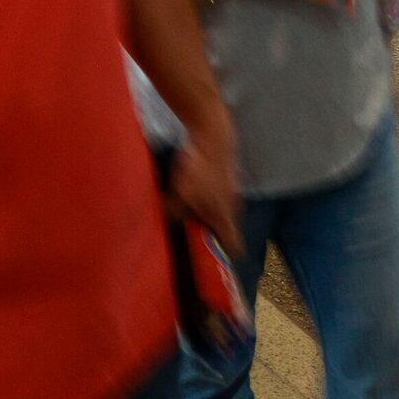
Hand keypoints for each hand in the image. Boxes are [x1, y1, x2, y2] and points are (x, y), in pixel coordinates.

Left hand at [167, 128, 239, 252]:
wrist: (212, 136)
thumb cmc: (199, 171)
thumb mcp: (180, 196)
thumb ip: (173, 213)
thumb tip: (165, 222)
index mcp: (223, 216)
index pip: (233, 243)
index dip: (229, 254)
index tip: (224, 262)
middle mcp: (232, 206)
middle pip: (224, 227)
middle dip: (210, 233)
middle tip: (194, 236)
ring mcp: (230, 189)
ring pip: (219, 209)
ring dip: (206, 212)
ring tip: (188, 212)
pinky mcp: (225, 176)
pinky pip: (215, 194)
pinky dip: (205, 197)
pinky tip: (191, 190)